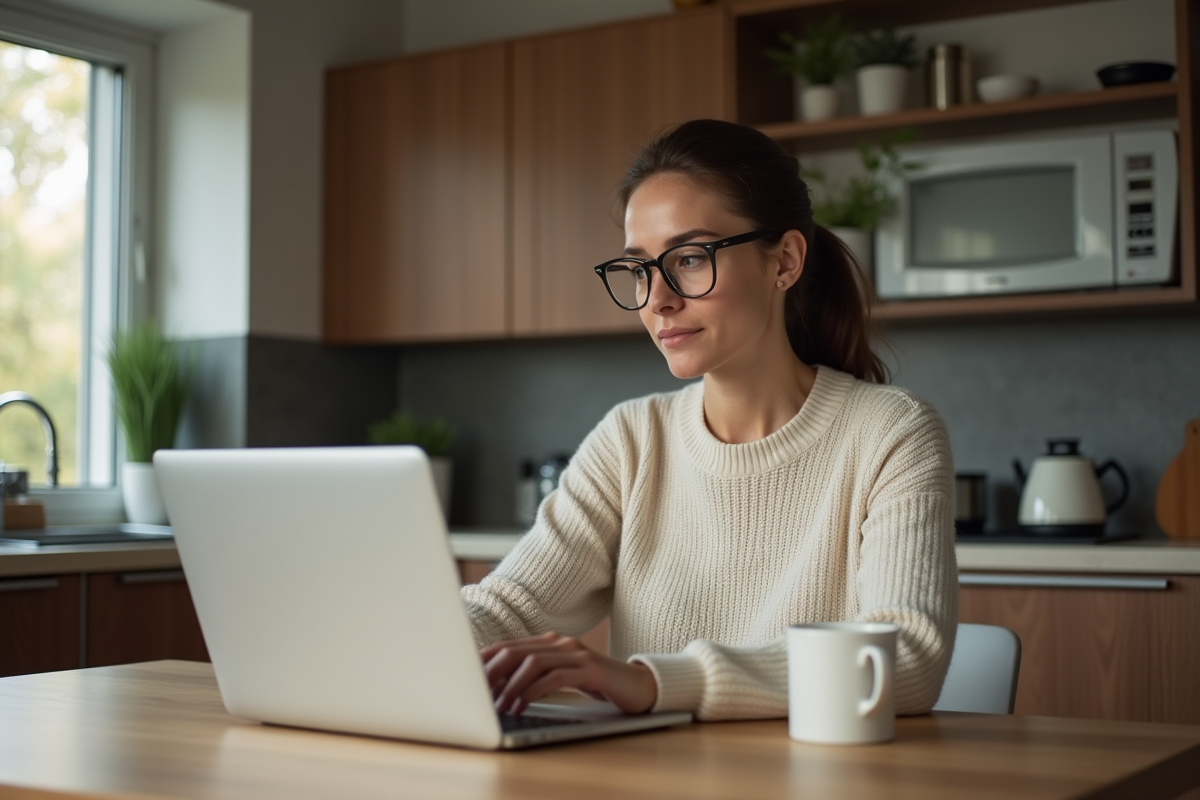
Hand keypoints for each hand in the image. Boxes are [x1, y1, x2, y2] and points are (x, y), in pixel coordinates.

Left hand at [481, 631, 657, 715]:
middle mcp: (561, 643)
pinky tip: (523, 705)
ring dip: (510, 687)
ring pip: (532, 664)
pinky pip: (555, 677)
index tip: (466, 678)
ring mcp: (577, 654)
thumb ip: (537, 676)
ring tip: (499, 707)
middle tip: (476, 694)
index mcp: (551, 642)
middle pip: (516, 652)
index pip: (509, 646)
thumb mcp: (563, 677)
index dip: (485, 660)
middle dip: (491, 672)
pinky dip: (534, 692)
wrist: (640, 686)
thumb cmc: (597, 686)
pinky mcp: (591, 670)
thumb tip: (498, 689)